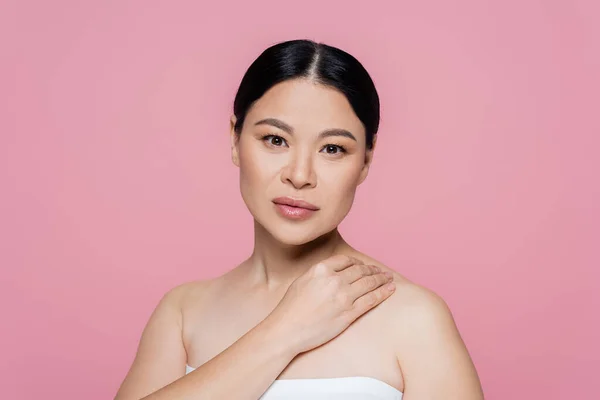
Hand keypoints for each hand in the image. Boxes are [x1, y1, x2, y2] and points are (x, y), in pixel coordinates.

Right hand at [265, 254, 394, 353]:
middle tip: (382, 272)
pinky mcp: (349, 313)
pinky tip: (390, 289)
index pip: (346, 260)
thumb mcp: (302, 281)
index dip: (358, 262)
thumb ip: (319, 274)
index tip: (363, 265)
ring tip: (389, 278)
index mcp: (321, 269)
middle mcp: (334, 280)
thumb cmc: (290, 308)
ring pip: (369, 283)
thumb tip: (332, 271)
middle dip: (373, 270)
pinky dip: (383, 293)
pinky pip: (371, 300)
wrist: (287, 329)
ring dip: (381, 279)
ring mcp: (343, 297)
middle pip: (360, 271)